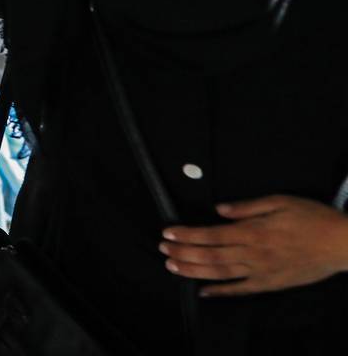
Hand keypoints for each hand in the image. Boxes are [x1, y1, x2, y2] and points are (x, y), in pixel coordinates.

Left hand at [160, 195, 347, 296]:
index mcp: (254, 231)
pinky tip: (204, 291)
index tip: (168, 232)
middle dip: (183, 252)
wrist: (343, 244)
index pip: (211, 234)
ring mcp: (262, 271)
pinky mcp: (272, 284)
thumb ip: (247, 206)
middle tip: (163, 248)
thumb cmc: (313, 218)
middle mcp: (254, 254)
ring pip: (221, 273)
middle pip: (210, 255)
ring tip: (173, 266)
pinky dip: (221, 291)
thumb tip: (219, 209)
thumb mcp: (280, 201)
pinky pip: (242, 290)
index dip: (187, 234)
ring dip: (194, 270)